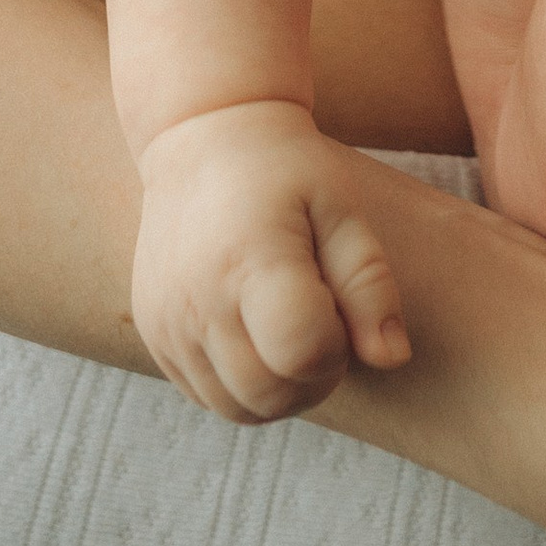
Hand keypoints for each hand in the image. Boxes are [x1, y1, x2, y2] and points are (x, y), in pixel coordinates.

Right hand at [134, 102, 410, 423]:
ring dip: (281, 390)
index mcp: (251, 259)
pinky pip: (208, 397)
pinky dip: (242, 385)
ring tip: (291, 328)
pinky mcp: (153, 333)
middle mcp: (198, 300)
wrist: (202, 136)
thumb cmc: (285, 171)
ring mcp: (168, 322)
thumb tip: (393, 358)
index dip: (338, 347)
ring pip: (239, 409)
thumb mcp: (340, 208)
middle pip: (271, 394)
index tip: (338, 306)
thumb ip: (370, 284)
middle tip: (325, 322)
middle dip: (316, 378)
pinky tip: (256, 332)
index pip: (302, 353)